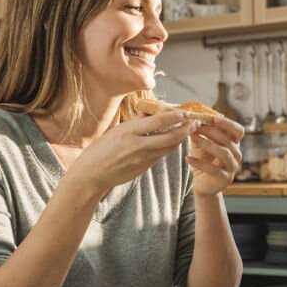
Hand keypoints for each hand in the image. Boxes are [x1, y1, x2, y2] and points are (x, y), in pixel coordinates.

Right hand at [67, 111, 198, 196]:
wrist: (92, 174)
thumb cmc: (101, 149)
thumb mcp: (117, 131)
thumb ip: (136, 124)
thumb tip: (153, 114)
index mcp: (129, 132)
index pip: (158, 122)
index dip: (175, 117)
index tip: (186, 112)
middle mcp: (138, 145)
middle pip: (170, 137)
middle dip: (186, 130)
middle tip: (195, 123)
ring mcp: (142, 159)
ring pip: (168, 148)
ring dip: (180, 139)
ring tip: (188, 130)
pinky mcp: (144, 168)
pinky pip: (160, 156)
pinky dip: (169, 148)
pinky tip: (173, 142)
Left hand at [187, 116, 243, 195]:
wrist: (203, 183)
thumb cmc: (204, 160)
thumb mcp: (202, 142)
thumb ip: (201, 131)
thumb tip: (193, 116)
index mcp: (234, 143)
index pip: (238, 130)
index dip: (228, 123)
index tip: (212, 118)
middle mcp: (237, 154)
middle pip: (227, 139)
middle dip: (210, 131)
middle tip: (195, 126)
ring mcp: (232, 167)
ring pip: (224, 152)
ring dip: (207, 143)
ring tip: (192, 137)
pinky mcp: (225, 178)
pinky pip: (213, 169)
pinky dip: (199, 163)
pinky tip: (187, 158)